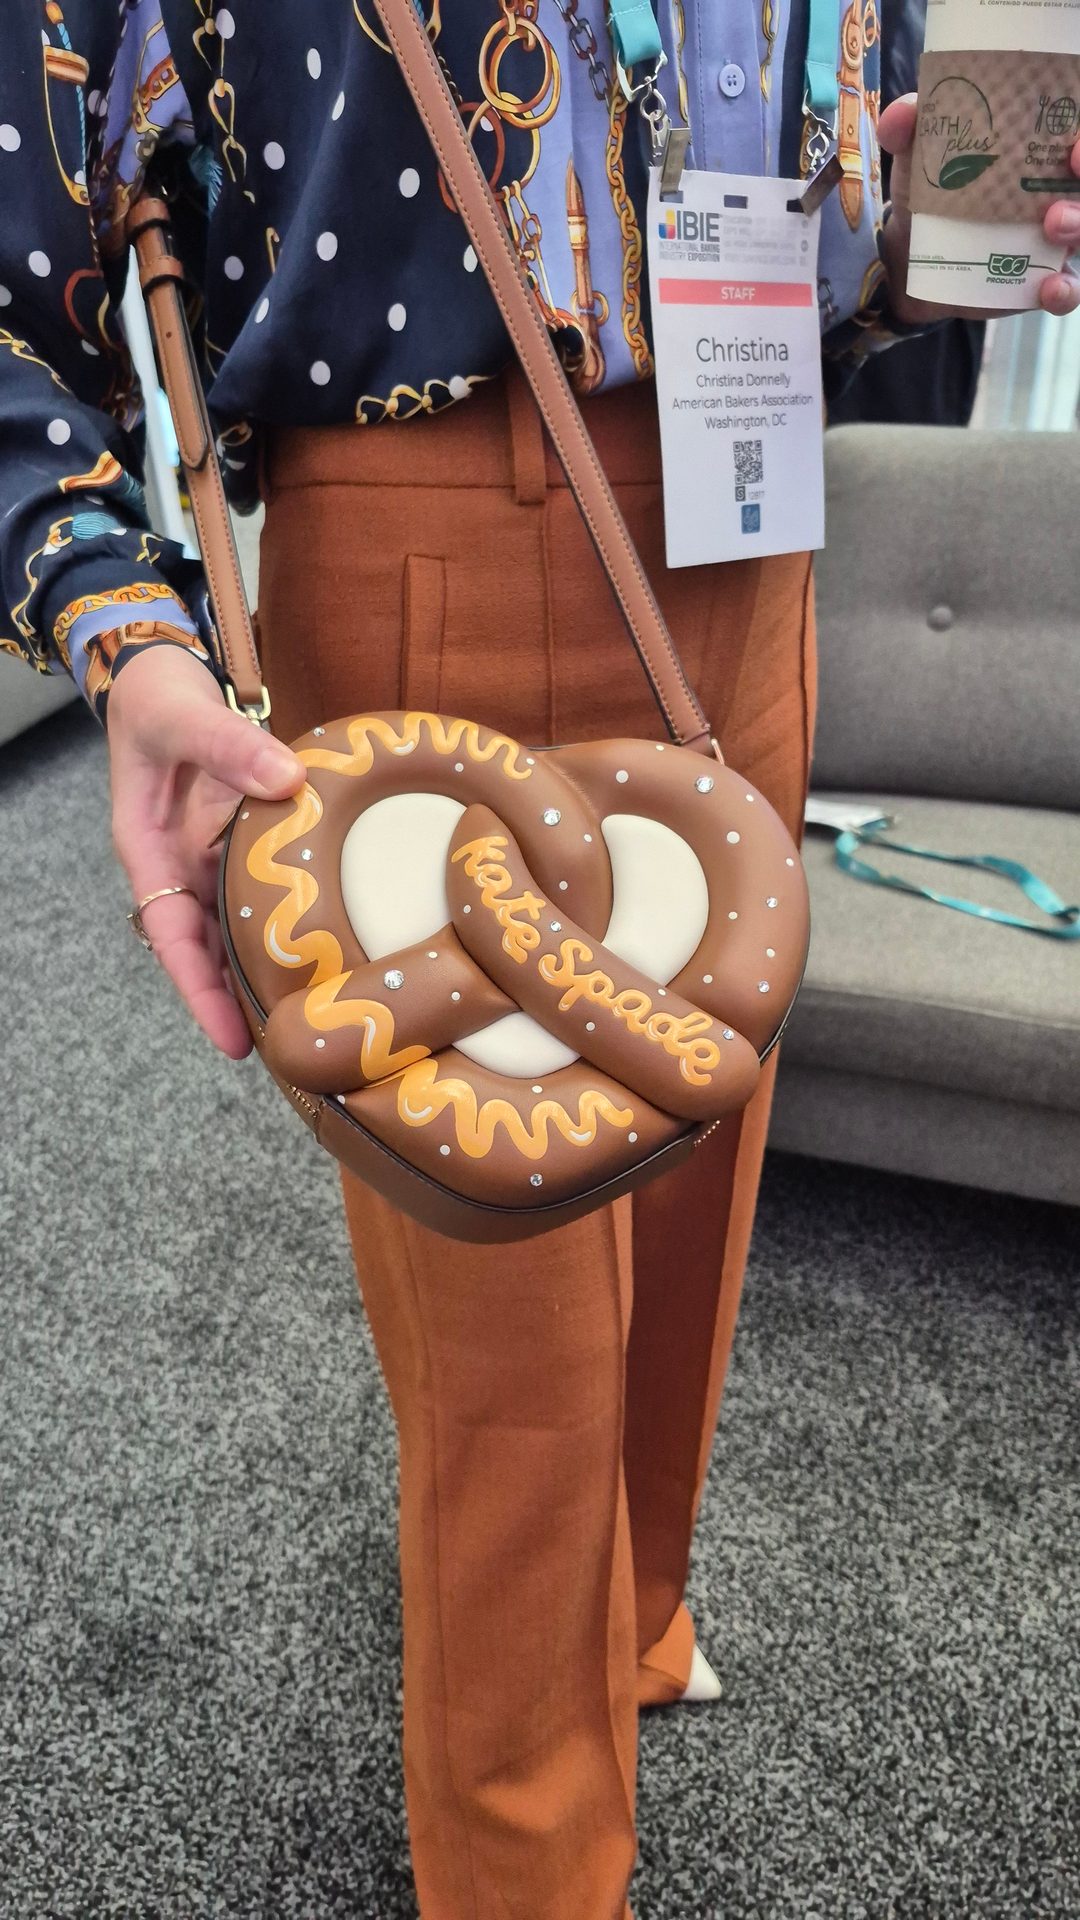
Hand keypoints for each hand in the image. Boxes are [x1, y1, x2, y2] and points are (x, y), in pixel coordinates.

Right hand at [108, 647, 305, 1057]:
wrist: (163, 674)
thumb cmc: (159, 698)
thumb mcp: (184, 715)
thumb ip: (230, 745)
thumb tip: (287, 779)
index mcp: (150, 853)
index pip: (172, 940)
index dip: (200, 993)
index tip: (230, 1042)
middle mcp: (183, 867)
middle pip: (211, 952)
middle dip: (243, 1004)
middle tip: (295, 1053)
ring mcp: (215, 859)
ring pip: (242, 930)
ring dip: (274, 970)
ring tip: (322, 1021)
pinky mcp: (246, 844)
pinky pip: (269, 893)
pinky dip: (296, 921)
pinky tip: (338, 948)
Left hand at [877, 94, 1079, 324]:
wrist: (905, 259)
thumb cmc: (927, 192)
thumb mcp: (916, 155)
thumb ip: (908, 126)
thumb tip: (899, 117)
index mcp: (1036, 153)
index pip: (1076, 141)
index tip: (1076, 137)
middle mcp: (1054, 193)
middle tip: (1073, 165)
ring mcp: (1049, 241)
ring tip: (1053, 224)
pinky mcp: (1035, 283)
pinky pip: (1066, 291)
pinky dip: (1064, 292)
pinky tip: (1049, 289)